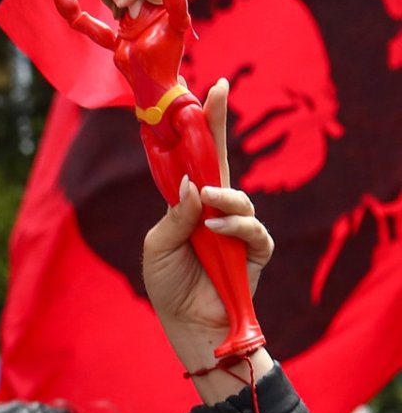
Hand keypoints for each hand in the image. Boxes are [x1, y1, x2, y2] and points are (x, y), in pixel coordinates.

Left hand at [141, 84, 273, 380]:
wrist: (187, 323)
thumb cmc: (168, 284)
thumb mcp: (158, 246)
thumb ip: (175, 216)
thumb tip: (194, 185)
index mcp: (187, 202)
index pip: (195, 157)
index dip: (202, 125)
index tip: (206, 89)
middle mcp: (213, 209)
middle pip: (221, 159)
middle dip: (220, 124)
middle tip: (219, 92)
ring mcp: (236, 227)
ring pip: (239, 197)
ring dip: (223, 197)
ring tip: (208, 205)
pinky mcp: (254, 250)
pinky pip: (253, 230)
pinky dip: (236, 227)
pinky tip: (217, 230)